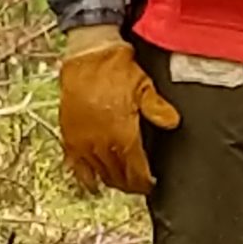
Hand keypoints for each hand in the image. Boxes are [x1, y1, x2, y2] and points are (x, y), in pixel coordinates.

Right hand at [58, 27, 180, 194]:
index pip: (136, 170)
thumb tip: (172, 123)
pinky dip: (85, 178)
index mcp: (124, 134)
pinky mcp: (70, 136)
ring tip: (119, 183)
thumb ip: (157, 108)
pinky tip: (92, 184)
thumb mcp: (144, 85)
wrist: (86, 57)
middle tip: (137, 186)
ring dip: (111, 181)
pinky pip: (76, 166)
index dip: (144, 182)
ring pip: (99, 172)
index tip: (150, 185)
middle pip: (118, 175)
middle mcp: (103, 143)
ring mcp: (84, 141)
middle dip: (129, 184)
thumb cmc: (116, 69)